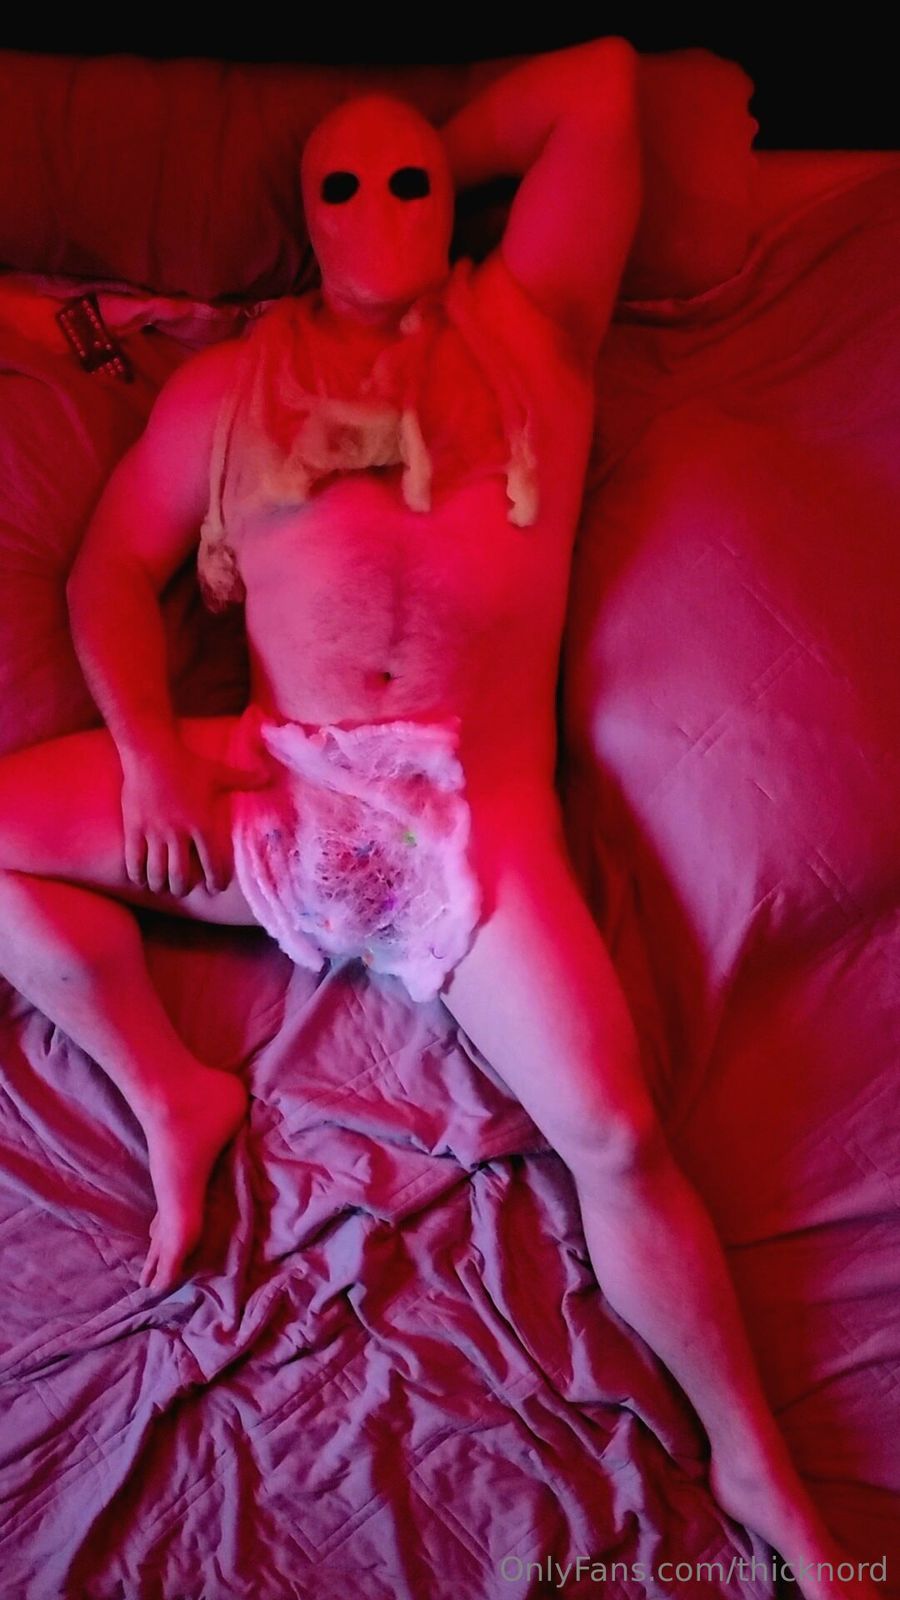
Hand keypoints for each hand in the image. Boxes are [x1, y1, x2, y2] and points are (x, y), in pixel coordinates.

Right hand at [119, 737, 269, 897]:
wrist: (151, 752)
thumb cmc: (187, 763)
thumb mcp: (218, 773)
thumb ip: (245, 779)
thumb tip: (270, 776)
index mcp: (202, 823)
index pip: (212, 863)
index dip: (214, 881)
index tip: (214, 888)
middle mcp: (178, 832)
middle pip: (181, 877)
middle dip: (184, 888)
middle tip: (185, 888)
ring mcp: (154, 832)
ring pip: (157, 873)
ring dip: (161, 885)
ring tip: (163, 885)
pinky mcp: (134, 829)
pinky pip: (133, 862)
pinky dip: (137, 875)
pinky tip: (141, 878)